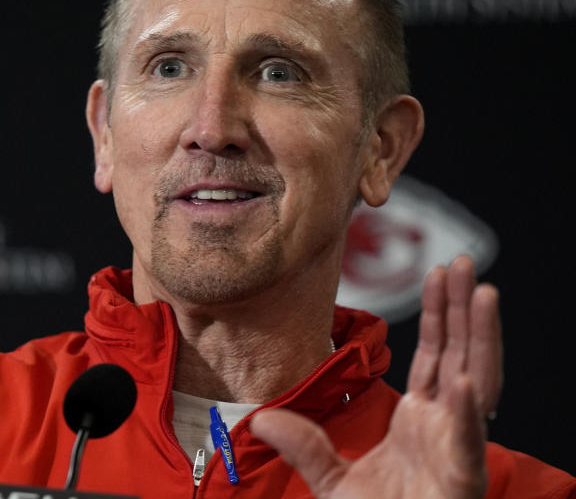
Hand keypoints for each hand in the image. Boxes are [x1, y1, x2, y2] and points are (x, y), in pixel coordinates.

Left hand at [249, 256, 500, 497]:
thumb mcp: (332, 483)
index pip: (433, 356)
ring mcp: (456, 453)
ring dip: (480, 340)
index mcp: (419, 424)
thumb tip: (260, 417)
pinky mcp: (460, 483)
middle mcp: (444, 430)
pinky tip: (462, 377)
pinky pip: (465, 444)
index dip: (439, 317)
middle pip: (460, 358)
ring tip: (480, 292)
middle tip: (463, 264)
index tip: (437, 276)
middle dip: (464, 312)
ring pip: (476, 387)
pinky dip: (463, 413)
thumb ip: (303, 446)